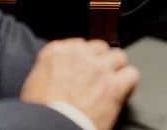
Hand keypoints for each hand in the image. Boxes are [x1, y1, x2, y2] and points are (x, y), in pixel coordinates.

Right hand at [21, 39, 139, 129]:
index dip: (83, 58)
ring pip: (119, 57)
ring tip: (113, 82)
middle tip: (98, 76)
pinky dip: (129, 83)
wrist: (50, 125)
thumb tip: (56, 76)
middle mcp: (80, 54)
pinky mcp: (114, 85)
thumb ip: (50, 70)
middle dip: (100, 61)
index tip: (82, 67)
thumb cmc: (39, 110)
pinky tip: (124, 91)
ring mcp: (99, 68)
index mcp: (56, 52)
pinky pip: (132, 75)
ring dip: (117, 68)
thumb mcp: (34, 83)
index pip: (78, 44)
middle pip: (100, 48)